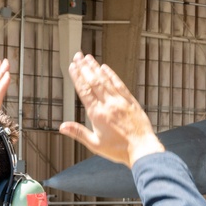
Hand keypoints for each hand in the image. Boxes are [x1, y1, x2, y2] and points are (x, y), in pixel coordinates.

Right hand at [59, 52, 163, 167]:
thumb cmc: (119, 149)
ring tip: (89, 58)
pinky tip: (106, 68)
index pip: (85, 91)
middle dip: (84, 67)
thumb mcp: (95, 144)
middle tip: (78, 55)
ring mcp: (121, 101)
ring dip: (96, 68)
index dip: (78, 77)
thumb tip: (62, 127)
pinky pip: (120, 85)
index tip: (73, 66)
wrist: (142, 149)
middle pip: (94, 81)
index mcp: (98, 114)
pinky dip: (112, 75)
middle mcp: (109, 104)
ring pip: (106, 80)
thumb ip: (78, 133)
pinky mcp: (131, 102)